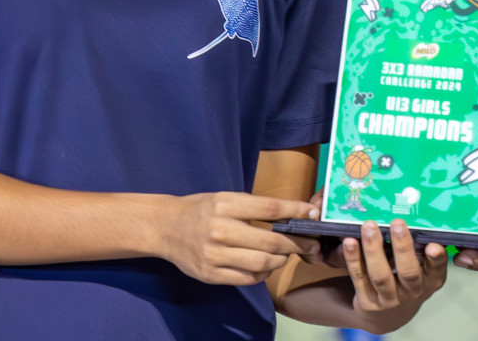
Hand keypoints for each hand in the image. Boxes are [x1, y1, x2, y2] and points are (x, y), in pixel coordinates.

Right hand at [158, 192, 319, 286]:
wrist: (165, 227)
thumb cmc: (201, 210)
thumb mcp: (225, 198)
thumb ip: (254, 208)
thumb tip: (292, 215)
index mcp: (225, 204)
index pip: (269, 208)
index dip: (295, 211)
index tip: (312, 214)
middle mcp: (219, 229)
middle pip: (270, 242)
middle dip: (296, 244)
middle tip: (310, 244)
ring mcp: (214, 255)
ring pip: (261, 264)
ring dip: (280, 261)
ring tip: (285, 255)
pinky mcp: (210, 274)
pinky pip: (246, 279)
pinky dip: (263, 274)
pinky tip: (266, 267)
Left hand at [341, 220, 447, 333]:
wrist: (389, 316)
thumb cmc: (407, 281)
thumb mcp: (421, 269)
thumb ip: (420, 249)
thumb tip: (412, 216)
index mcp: (430, 280)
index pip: (436, 269)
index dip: (436, 259)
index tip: (433, 245)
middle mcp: (413, 292)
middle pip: (408, 272)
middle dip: (402, 247)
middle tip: (397, 223)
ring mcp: (390, 300)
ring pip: (381, 275)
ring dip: (374, 249)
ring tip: (369, 227)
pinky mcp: (368, 303)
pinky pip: (360, 278)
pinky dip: (354, 259)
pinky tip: (350, 242)